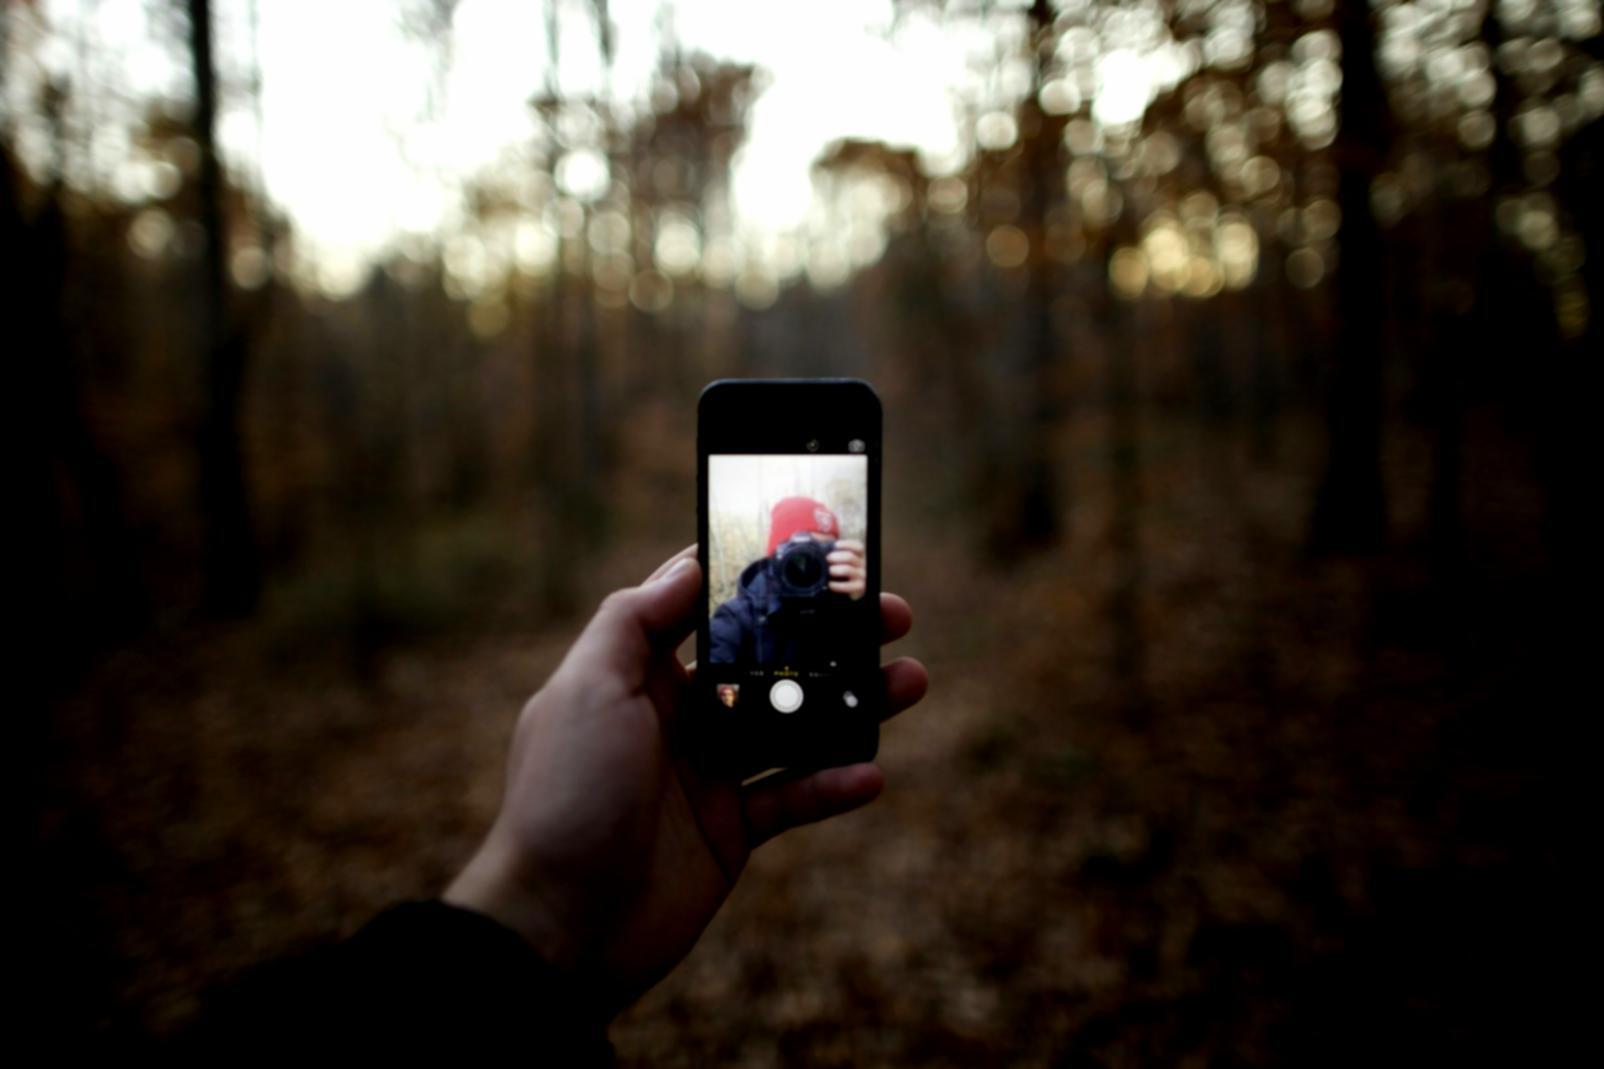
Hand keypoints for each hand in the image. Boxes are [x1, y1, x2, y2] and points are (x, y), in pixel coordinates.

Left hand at [444, 546, 926, 1014]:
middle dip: (829, 635)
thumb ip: (632, 622)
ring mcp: (708, 774)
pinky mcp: (731, 831)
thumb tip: (687, 564)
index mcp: (638, 675)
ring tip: (911, 680)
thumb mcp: (586, 691)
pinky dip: (833, 785)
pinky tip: (871, 774)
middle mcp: (677, 716)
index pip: (707, 607)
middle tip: (891, 614)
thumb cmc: (565, 797)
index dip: (760, 577)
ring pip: (794, 725)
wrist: (560, 927)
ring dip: (852, 701)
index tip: (818, 552)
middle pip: (767, 661)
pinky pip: (794, 797)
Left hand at [827, 538, 866, 598]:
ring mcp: (861, 576)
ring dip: (837, 570)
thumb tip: (812, 535)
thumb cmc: (840, 568)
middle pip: (851, 557)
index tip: (835, 545)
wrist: (845, 587)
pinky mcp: (859, 588)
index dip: (847, 544)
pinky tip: (831, 584)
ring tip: (829, 571)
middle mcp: (862, 564)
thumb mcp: (836, 555)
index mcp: (858, 555)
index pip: (858, 546)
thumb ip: (826, 544)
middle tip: (827, 558)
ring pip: (850, 570)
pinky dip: (838, 585)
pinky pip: (849, 586)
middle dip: (837, 557)